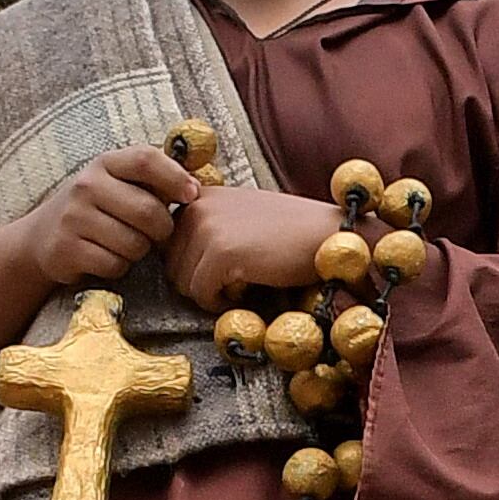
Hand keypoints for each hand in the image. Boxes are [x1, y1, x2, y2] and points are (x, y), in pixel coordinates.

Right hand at [0, 145, 200, 292]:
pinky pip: (115, 265)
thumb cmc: (94, 209)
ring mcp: (73, 217)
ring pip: (135, 244)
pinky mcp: (66, 248)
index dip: (175, 177)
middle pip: (149, 211)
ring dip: (139, 251)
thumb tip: (196, 187)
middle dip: (162, 230)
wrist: (40, 237)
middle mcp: (86, 185)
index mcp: (105, 164)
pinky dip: (119, 267)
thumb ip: (151, 182)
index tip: (191, 195)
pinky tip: (106, 257)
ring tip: (124, 244)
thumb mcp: (116, 184)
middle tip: (156, 234)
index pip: (146, 160)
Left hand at [165, 186, 346, 313]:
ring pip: (183, 283)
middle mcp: (197, 206)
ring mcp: (207, 228)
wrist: (329, 234)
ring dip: (209, 294)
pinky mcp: (220, 253)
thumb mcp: (241, 216)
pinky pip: (202, 294)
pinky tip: (246, 293)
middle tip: (232, 284)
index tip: (219, 272)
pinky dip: (221, 304)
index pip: (169, 244)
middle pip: (171, 265)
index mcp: (200, 196)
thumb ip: (209, 227)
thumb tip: (177, 261)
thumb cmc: (291, 231)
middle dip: (198, 283)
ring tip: (240, 287)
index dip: (191, 265)